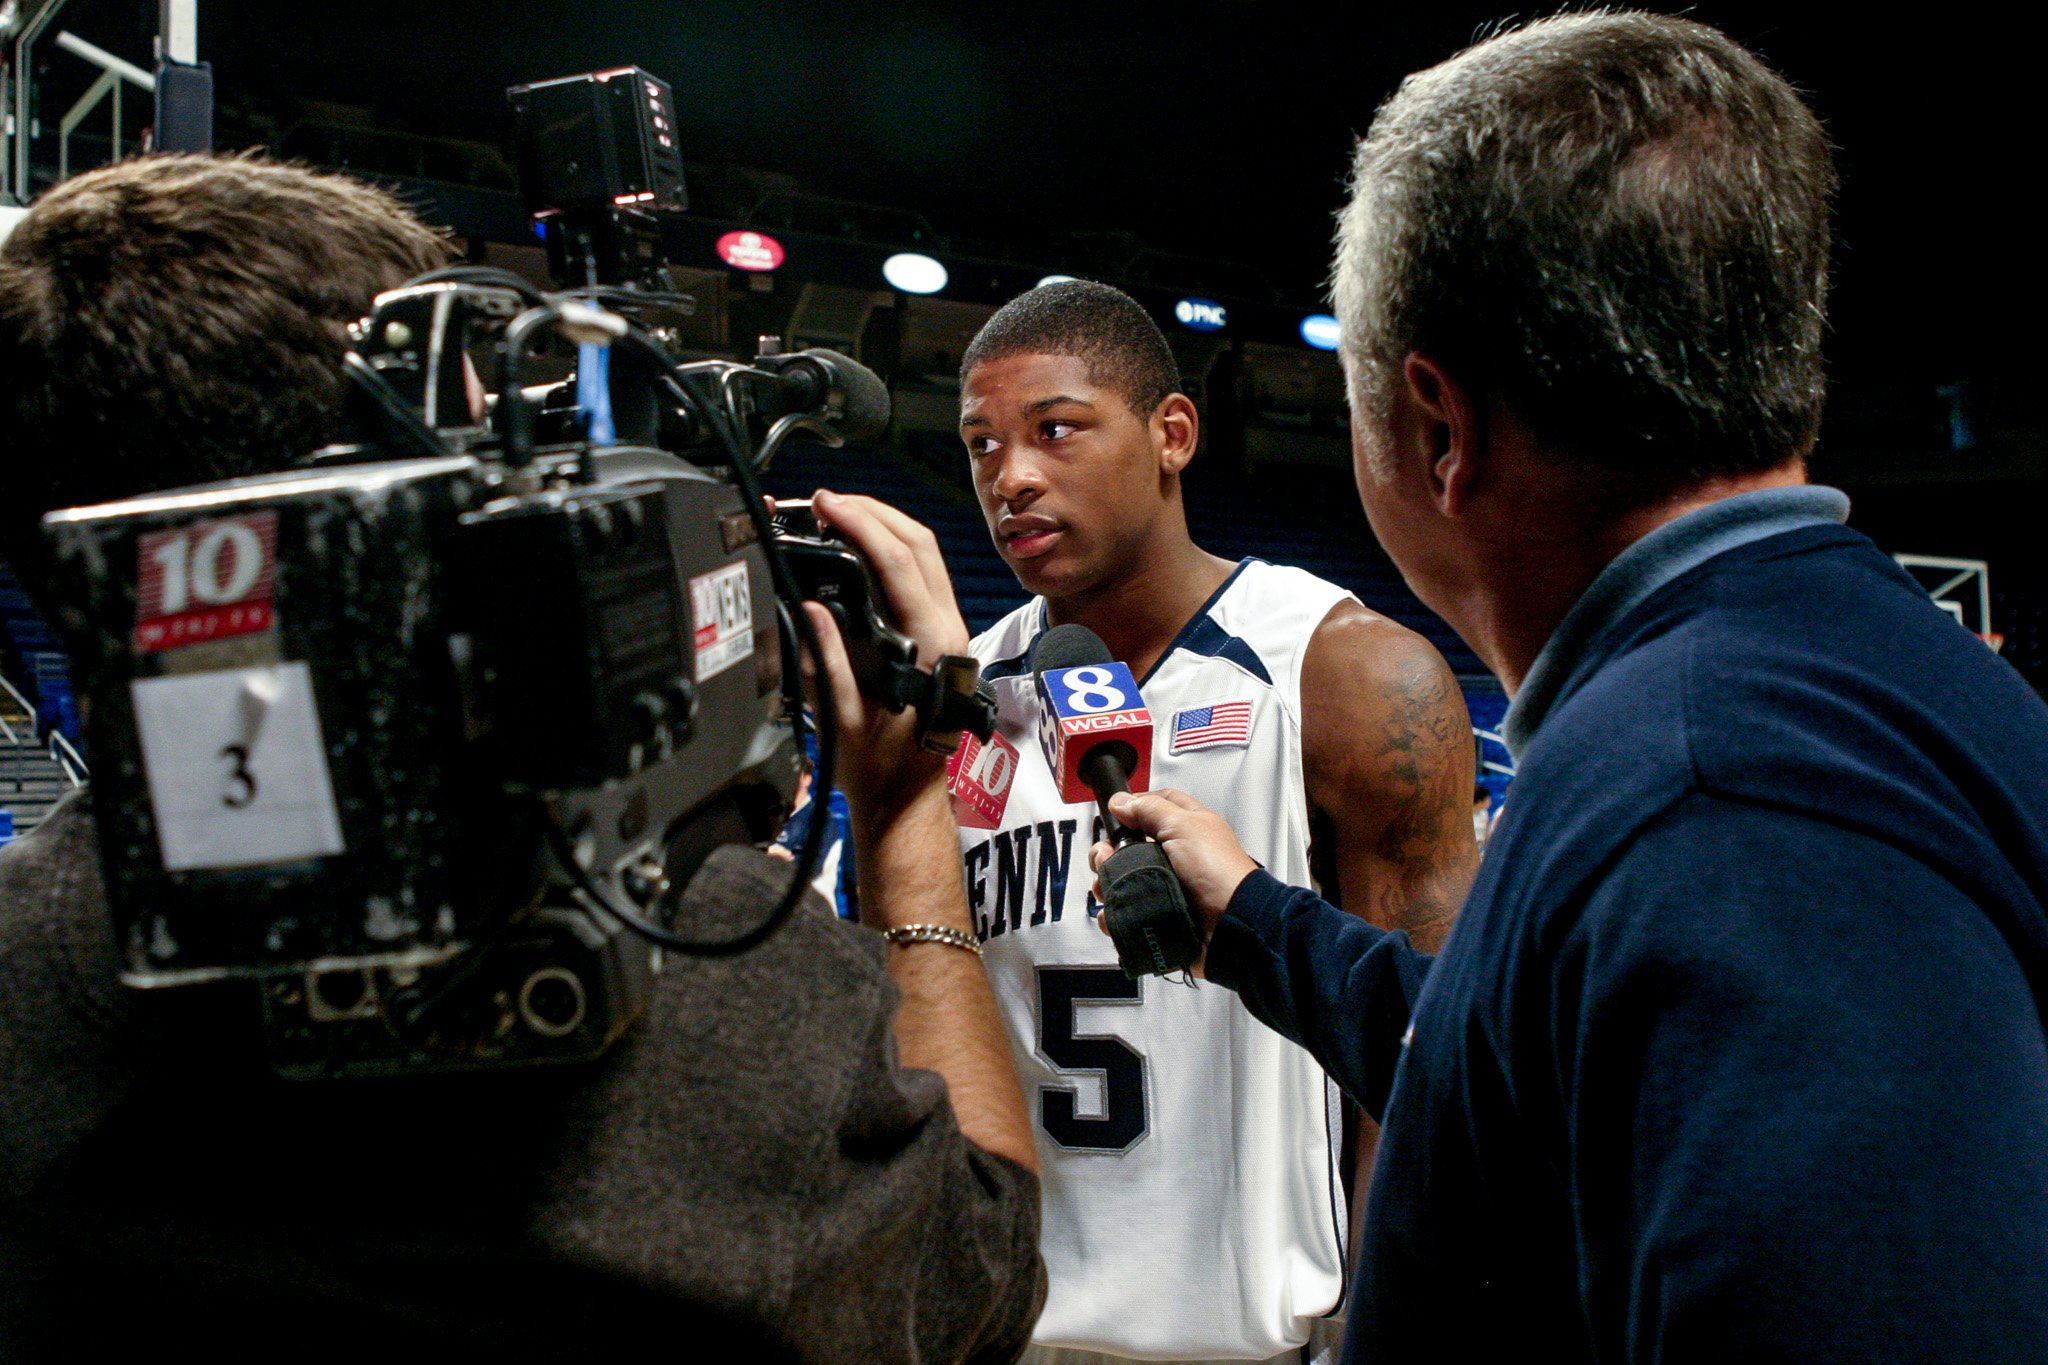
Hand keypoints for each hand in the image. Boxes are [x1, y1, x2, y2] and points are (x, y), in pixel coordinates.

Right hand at [799, 488, 970, 823]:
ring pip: (924, 553)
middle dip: (871, 510)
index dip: (859, 523)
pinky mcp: (940, 635)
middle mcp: (949, 632)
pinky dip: (889, 548)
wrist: (906, 800)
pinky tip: (858, 546)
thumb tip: (810, 606)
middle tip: (824, 500)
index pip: (897, 562)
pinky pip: (921, 574)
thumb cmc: (878, 770)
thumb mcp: (840, 718)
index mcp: (929, 647)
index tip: (824, 504)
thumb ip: (825, 660)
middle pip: (918, 543)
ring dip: (882, 524)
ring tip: (837, 513)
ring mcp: (950, 631)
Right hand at [1088, 789, 1259, 975]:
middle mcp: (1174, 855)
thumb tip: (1121, 801)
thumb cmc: (1218, 872)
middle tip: (1105, 858)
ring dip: (1106, 881)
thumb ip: (1150, 809)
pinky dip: (1114, 912)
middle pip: (1129, 844)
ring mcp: (1165, 885)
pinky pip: (1126, 910)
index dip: (1134, 806)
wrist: (1230, 924)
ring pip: (1122, 878)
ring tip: (1106, 887)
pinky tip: (1113, 911)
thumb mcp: (1185, 826)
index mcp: (1187, 828)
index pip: (1156, 805)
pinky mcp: (1157, 913)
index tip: (1114, 814)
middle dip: (1108, 851)